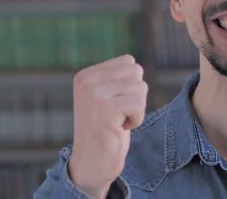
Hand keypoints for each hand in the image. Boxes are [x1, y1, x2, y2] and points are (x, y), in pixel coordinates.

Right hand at [68, 55, 147, 198]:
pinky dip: (136, 120)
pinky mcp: (105, 108)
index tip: (115, 104)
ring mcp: (94, 93)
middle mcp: (87, 80)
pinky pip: (139, 104)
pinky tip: (119, 129)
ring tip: (117, 122)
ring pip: (141, 88)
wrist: (91, 164)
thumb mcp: (105, 98)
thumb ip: (115, 79)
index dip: (131, 85)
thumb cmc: (106, 130)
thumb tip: (134, 64)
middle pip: (137, 72)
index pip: (129, 62)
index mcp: (86, 75)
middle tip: (118, 114)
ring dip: (136, 109)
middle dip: (136, 95)